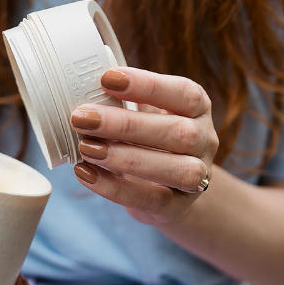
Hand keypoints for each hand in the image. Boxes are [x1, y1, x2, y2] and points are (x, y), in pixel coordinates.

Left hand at [70, 67, 218, 227]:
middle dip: (126, 125)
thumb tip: (79, 83)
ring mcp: (197, 177)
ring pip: (174, 169)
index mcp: (197, 108)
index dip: (147, 85)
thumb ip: (122, 99)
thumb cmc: (149, 138)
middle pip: (178, 132)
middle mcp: (205, 140)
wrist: (166, 187)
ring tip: (86, 148)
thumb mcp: (144, 112)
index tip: (107, 78)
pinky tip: (85, 173)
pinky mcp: (177, 206)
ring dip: (125, 157)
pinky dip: (113, 187)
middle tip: (82, 118)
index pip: (184, 93)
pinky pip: (150, 199)